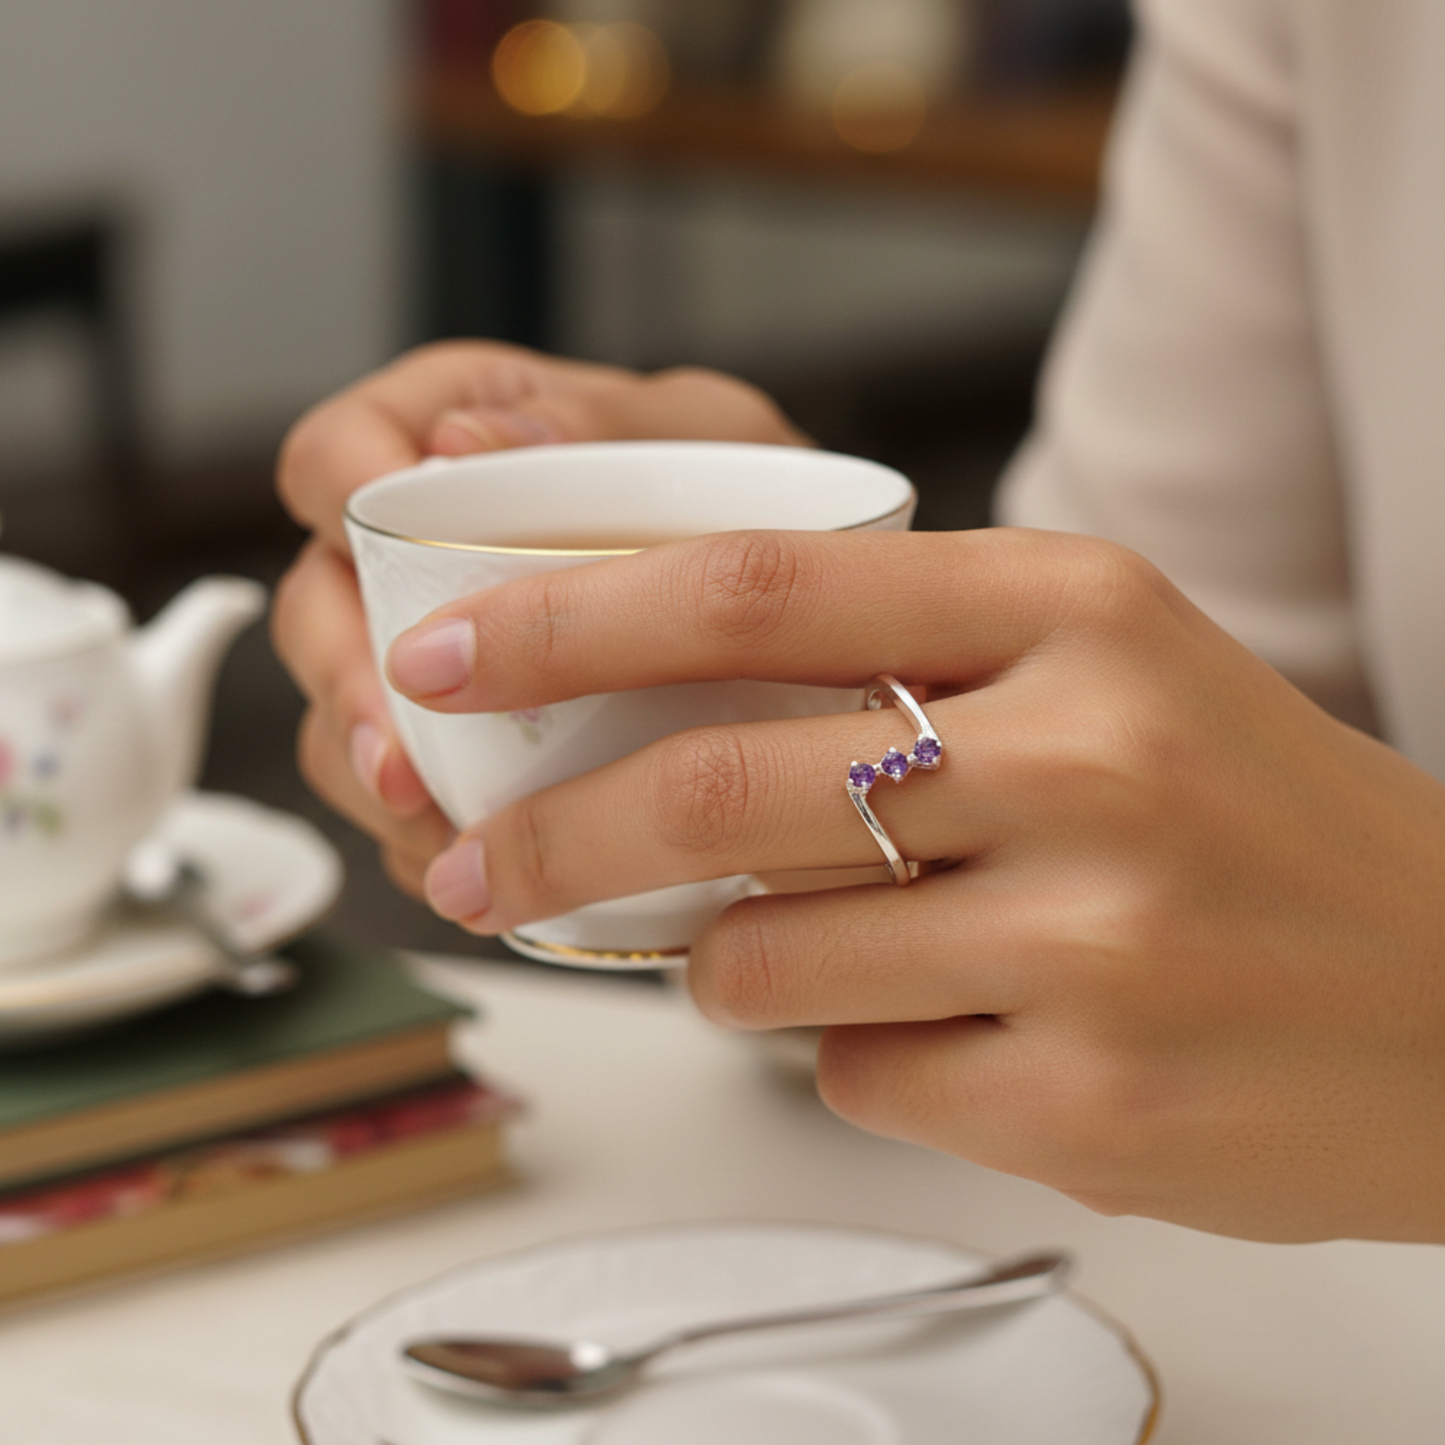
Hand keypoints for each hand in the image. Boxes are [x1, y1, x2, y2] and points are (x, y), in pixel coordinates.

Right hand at [272, 341, 806, 895]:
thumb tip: (460, 438)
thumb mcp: (700, 437)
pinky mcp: (466, 745)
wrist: (812, 614)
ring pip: (347, 720)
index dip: (335, 505)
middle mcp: (424, 554)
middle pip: (318, 611)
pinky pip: (409, 801)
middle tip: (400, 753)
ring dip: (381, 781)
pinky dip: (431, 838)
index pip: (333, 459)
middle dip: (348, 687)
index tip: (375, 557)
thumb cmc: (755, 503)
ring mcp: (443, 658)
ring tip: (444, 828)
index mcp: (457, 451)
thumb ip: (589, 424)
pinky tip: (475, 856)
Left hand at [384, 525, 1444, 1242]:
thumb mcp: (1107, 669)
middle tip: (470, 864)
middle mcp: (1086, 756)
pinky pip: (858, 1076)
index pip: (755, 589)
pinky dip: (849, 1054)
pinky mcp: (1087, 1098)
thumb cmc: (1253, 817)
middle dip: (552, 835)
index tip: (447, 653)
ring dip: (725, 963)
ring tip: (796, 954)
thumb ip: (904, 666)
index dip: (570, 618)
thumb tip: (660, 704)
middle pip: (717, 784)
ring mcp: (1091, 937)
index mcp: (1076, 608)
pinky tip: (951, 1028)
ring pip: (763, 958)